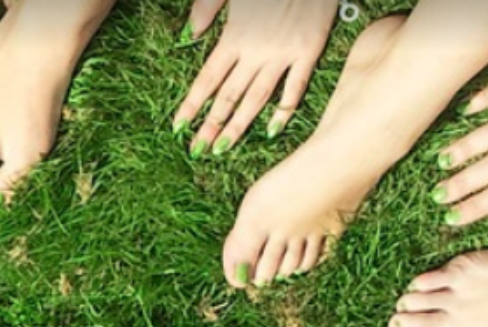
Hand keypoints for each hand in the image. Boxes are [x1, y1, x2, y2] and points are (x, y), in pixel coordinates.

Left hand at [174, 0, 337, 153]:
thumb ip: (206, 8)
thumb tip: (188, 35)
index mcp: (234, 35)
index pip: (207, 79)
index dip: (192, 105)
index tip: (179, 127)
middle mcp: (256, 50)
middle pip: (228, 95)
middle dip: (210, 125)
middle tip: (197, 150)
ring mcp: (283, 54)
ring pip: (257, 98)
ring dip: (238, 126)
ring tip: (222, 148)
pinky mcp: (309, 52)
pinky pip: (295, 87)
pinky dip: (284, 110)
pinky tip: (271, 130)